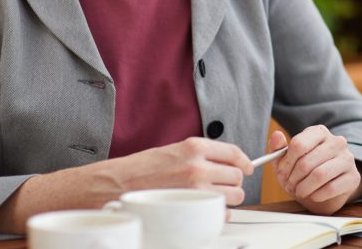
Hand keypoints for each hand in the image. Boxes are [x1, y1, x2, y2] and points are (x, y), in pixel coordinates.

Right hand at [96, 137, 253, 205]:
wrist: (114, 186)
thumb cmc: (140, 169)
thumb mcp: (173, 150)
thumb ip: (200, 154)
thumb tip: (225, 161)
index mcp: (194, 147)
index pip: (234, 152)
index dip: (244, 161)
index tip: (248, 166)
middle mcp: (198, 166)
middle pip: (237, 175)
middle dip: (234, 181)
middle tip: (224, 184)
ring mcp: (196, 189)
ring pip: (235, 195)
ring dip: (229, 197)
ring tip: (213, 197)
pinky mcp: (190, 209)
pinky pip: (220, 213)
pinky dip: (218, 213)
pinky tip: (205, 209)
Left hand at [269, 126, 361, 214]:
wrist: (325, 192)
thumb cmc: (304, 174)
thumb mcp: (288, 162)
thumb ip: (279, 149)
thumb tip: (276, 135)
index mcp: (319, 132)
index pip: (299, 144)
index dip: (286, 163)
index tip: (282, 174)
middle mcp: (336, 141)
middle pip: (307, 162)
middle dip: (293, 179)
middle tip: (289, 186)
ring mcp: (347, 158)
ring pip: (319, 175)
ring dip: (304, 188)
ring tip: (300, 192)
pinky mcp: (354, 177)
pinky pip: (331, 188)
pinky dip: (317, 195)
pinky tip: (314, 195)